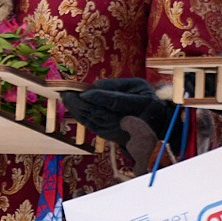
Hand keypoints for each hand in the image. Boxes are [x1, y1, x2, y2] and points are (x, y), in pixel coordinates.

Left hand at [59, 78, 177, 145]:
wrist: (155, 124)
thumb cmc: (145, 99)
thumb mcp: (137, 86)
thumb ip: (116, 85)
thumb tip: (94, 85)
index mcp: (141, 104)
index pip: (116, 102)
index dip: (99, 98)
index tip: (84, 93)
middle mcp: (130, 120)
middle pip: (100, 113)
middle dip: (80, 104)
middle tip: (66, 92)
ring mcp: (119, 131)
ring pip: (93, 120)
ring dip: (77, 110)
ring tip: (66, 98)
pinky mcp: (110, 136)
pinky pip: (92, 126)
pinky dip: (81, 116)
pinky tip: (73, 107)